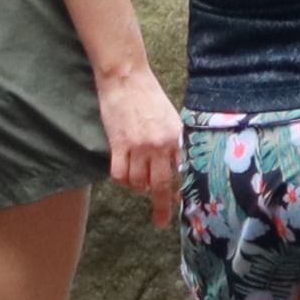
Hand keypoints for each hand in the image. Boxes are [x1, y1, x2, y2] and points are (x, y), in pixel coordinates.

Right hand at [94, 64, 184, 194]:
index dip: (181, 191)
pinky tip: (124, 176)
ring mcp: (137, 146)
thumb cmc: (149, 96)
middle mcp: (159, 145)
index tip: (181, 203)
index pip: (182, 172)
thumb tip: (177, 167)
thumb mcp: (171, 118)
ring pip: (137, 182)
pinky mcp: (118, 144)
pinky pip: (119, 174)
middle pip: (160, 185)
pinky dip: (122, 180)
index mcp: (176, 137)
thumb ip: (175, 142)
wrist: (126, 78)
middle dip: (161, 207)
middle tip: (160, 221)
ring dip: (138, 187)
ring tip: (139, 183)